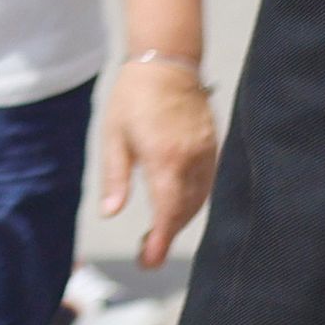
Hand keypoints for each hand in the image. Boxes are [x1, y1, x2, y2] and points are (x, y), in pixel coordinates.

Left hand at [96, 58, 219, 269]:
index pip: (168, 212)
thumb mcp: (114, 137)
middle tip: (147, 252)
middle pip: (186, 211)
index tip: (149, 261)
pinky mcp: (213, 147)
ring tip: (158, 232)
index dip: (161, 242)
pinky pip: (207, 184)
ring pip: (200, 200)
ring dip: (181, 220)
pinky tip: (177, 205)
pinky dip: (193, 201)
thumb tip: (111, 213)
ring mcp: (207, 153)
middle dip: (168, 235)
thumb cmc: (133, 97)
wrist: (167, 63)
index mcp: (165, 159)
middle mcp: (191, 160)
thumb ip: (115, 178)